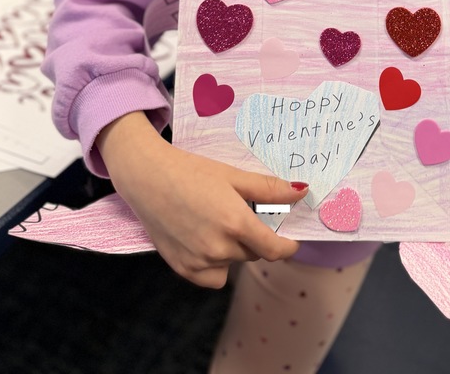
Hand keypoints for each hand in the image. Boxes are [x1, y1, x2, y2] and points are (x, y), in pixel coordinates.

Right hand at [97, 113, 307, 287]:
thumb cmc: (191, 172)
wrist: (147, 178)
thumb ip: (269, 189)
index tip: (290, 239)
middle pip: (254, 252)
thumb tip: (302, 193)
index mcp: (236, 223)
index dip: (287, 246)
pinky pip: (213, 277)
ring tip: (216, 220)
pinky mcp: (183, 269)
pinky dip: (216, 264)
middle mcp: (219, 248)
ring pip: (233, 262)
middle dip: (255, 236)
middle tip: (241, 211)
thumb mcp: (233, 176)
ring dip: (234, 248)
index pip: (275, 250)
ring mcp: (200, 262)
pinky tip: (205, 239)